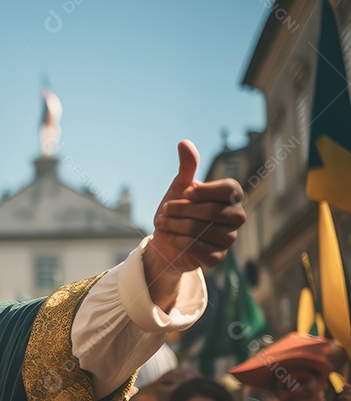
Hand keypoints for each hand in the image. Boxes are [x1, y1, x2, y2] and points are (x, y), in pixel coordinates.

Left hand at [150, 140, 245, 273]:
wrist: (165, 239)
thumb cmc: (177, 210)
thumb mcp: (180, 187)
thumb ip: (186, 167)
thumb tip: (184, 143)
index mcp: (231, 197)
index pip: (230, 189)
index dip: (205, 190)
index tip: (186, 192)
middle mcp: (236, 217)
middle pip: (212, 211)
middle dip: (182, 210)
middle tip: (164, 210)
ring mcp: (228, 239)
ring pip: (202, 230)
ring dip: (175, 225)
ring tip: (163, 222)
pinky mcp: (217, 257)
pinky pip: (198, 249)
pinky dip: (179, 242)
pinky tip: (171, 238)